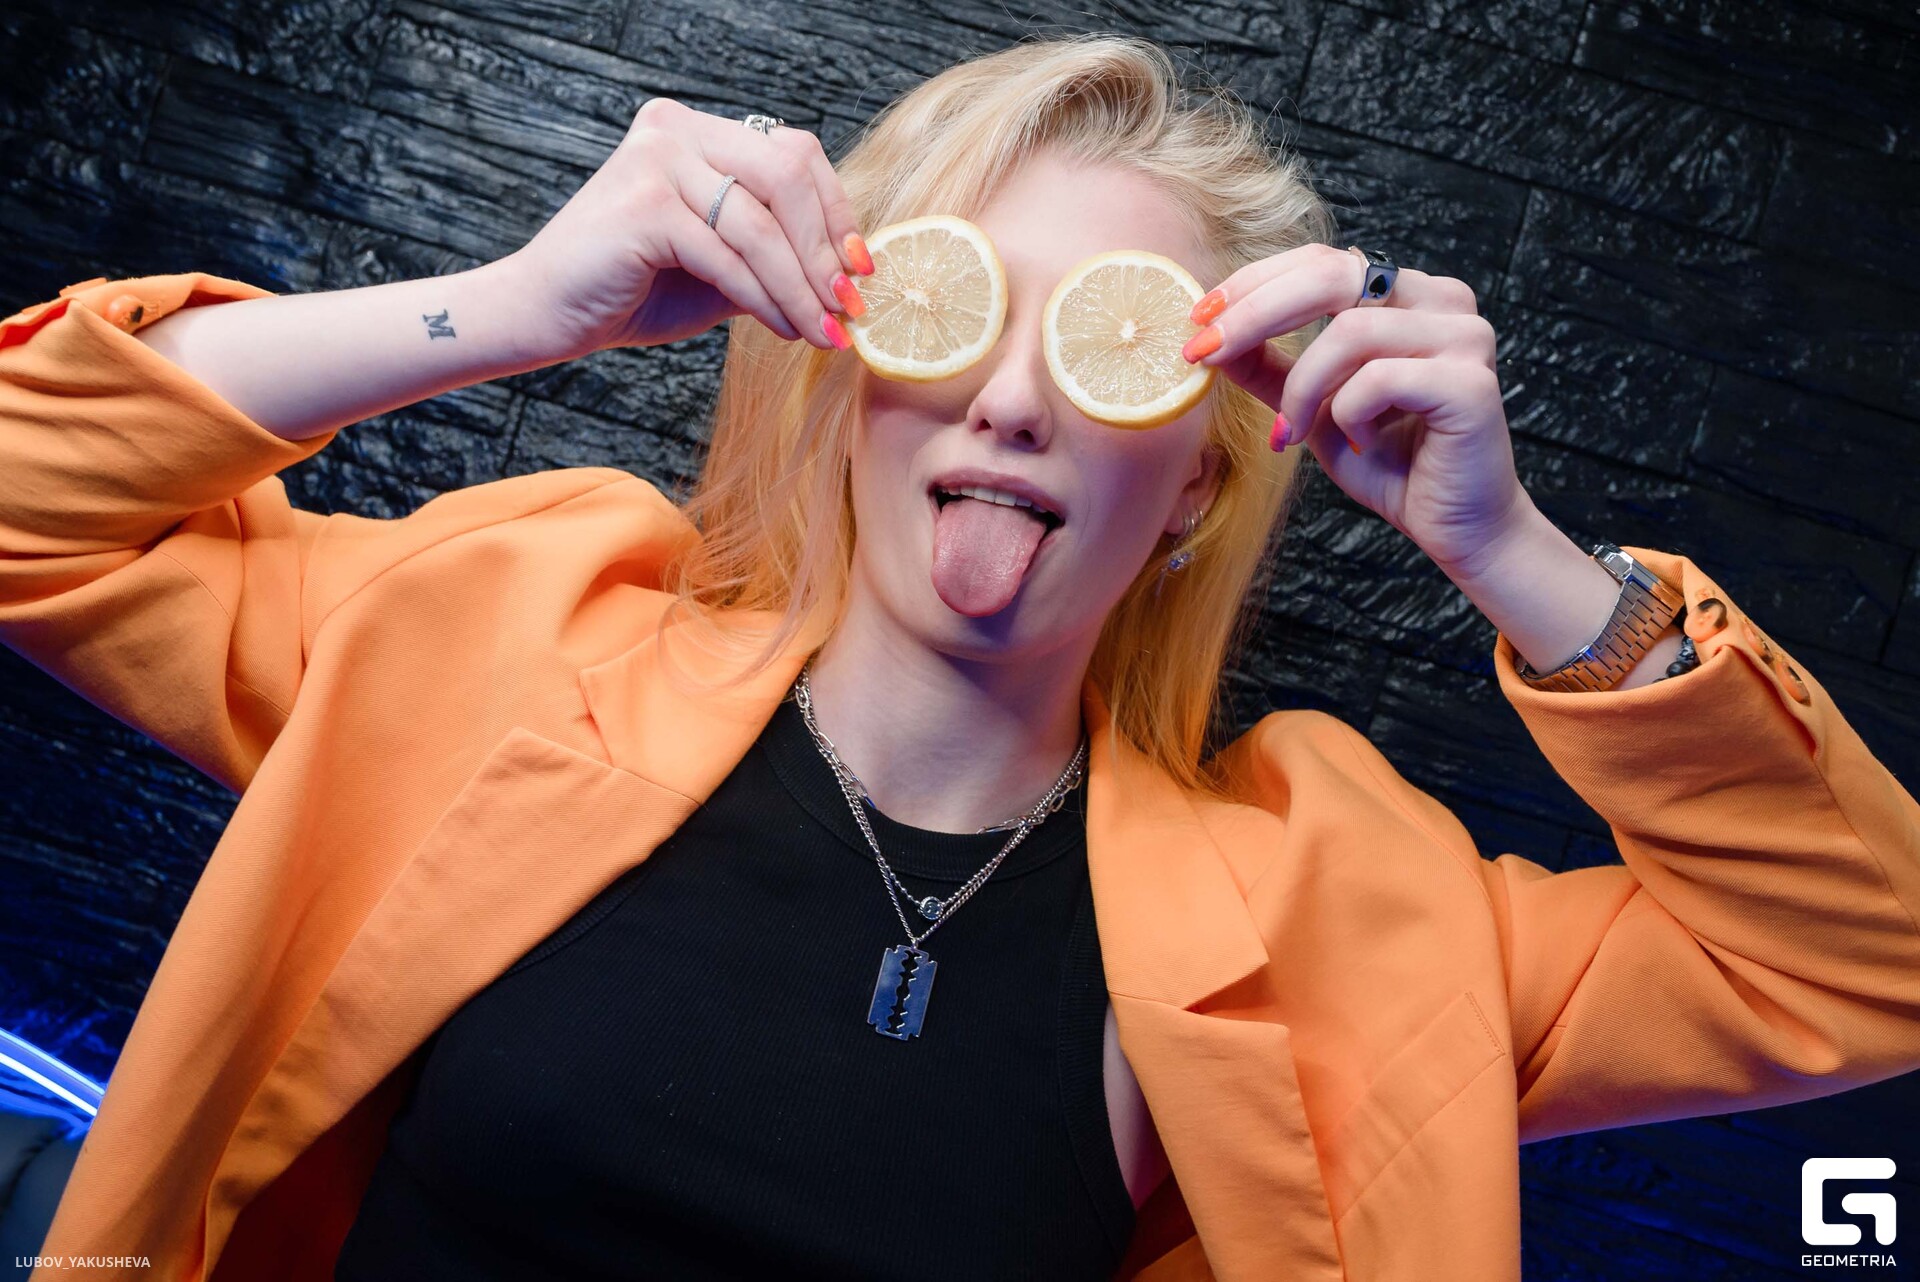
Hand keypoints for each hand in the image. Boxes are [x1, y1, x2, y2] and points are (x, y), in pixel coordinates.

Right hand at [492, 96, 871, 362]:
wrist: (550, 316)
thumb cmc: (636, 290)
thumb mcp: (725, 265)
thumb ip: (776, 252)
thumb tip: (850, 272)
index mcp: (698, 131)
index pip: (793, 153)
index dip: (836, 211)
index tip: (861, 267)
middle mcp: (678, 129)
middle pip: (787, 175)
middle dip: (824, 249)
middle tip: (848, 307)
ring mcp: (657, 160)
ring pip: (761, 224)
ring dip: (801, 287)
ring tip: (823, 331)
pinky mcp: (643, 204)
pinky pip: (728, 255)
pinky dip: (764, 297)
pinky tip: (785, 328)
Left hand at [1184, 243, 1527, 578]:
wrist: (1452, 526)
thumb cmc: (1389, 463)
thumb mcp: (1312, 408)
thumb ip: (1271, 367)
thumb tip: (1207, 334)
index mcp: (1406, 294)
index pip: (1321, 261)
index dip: (1255, 283)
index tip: (1199, 318)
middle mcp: (1442, 300)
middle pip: (1331, 274)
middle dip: (1255, 313)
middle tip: (1206, 351)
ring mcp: (1464, 335)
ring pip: (1350, 331)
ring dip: (1303, 387)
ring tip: (1292, 433)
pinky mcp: (1470, 381)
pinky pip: (1379, 379)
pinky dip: (1350, 414)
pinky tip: (1360, 443)